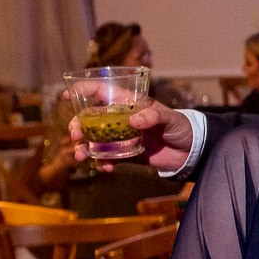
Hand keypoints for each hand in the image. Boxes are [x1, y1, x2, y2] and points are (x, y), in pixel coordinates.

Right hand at [72, 98, 191, 172]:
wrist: (191, 151)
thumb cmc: (182, 127)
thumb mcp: (170, 119)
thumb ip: (154, 117)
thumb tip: (134, 121)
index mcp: (129, 104)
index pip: (103, 92)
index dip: (84, 91)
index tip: (67, 97)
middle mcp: (121, 119)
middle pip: (91, 119)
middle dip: (78, 126)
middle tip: (75, 136)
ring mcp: (122, 137)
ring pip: (95, 140)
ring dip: (84, 148)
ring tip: (82, 157)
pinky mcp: (127, 154)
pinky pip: (109, 158)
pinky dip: (103, 163)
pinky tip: (105, 168)